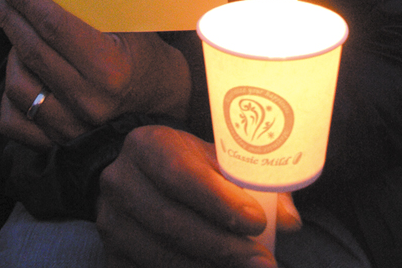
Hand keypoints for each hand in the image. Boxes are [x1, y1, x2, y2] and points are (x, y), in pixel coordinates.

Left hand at [0, 0, 190, 150]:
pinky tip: (20, 73)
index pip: (54, 26)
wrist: (155, 96)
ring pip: (18, 86)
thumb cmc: (140, 51)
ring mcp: (72, 126)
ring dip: (12, 55)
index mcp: (109, 67)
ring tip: (19, 36)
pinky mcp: (58, 142)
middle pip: (32, 52)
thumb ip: (93, 7)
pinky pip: (14, 120)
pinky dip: (10, 95)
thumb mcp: (128, 23)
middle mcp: (89, 100)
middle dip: (10, 17)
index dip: (26, 1)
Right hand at [96, 125, 300, 267]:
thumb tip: (290, 220)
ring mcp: (110, 222)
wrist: (139, 179)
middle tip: (263, 263)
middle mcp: (120, 181)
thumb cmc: (186, 167)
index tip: (256, 222)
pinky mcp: (112, 256)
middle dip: (223, 246)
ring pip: (162, 255)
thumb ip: (250, 181)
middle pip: (172, 221)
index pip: (180, 173)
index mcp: (145, 145)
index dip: (218, 200)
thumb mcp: (212, 160)